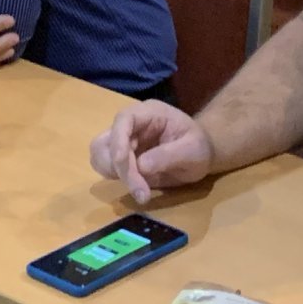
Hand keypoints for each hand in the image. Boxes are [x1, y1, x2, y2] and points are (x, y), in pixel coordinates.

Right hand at [91, 100, 214, 203]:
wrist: (201, 155)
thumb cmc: (199, 147)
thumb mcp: (192, 150)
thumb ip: (168, 155)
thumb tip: (141, 166)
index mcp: (149, 113)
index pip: (124, 119)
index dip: (118, 139)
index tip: (121, 162)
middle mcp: (132, 124)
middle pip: (107, 141)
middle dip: (119, 167)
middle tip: (141, 190)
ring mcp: (124, 140)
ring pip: (100, 154)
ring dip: (115, 174)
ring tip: (140, 190)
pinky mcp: (122, 157)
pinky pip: (106, 167)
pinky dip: (116, 179)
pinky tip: (138, 187)